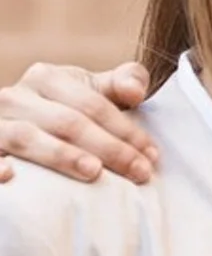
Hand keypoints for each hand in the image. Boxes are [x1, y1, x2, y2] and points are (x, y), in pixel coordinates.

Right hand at [0, 62, 157, 184]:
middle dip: (108, 148)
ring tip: (94, 172)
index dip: (126, 129)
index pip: (93, 104)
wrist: (18, 122)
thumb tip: (136, 91)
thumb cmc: (65, 110)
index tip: (152, 156)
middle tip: (140, 172)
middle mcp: (15, 97)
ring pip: (26, 137)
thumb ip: (119, 85)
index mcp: (46, 78)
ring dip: (61, 155)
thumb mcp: (91, 91)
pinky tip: (11, 177)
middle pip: (67, 122)